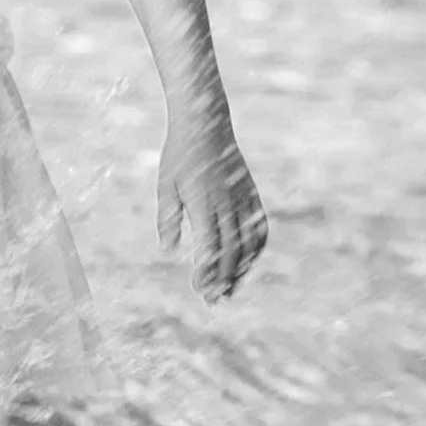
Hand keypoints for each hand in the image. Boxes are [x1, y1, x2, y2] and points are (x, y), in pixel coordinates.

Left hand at [157, 108, 267, 301]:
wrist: (206, 124)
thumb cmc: (180, 156)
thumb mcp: (165, 186)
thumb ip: (167, 219)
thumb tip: (167, 251)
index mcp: (203, 203)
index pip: (209, 247)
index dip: (207, 272)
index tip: (200, 290)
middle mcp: (227, 203)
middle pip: (231, 251)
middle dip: (223, 279)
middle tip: (214, 300)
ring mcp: (243, 199)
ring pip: (249, 243)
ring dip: (241, 269)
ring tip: (230, 289)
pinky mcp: (251, 194)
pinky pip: (260, 227)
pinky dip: (257, 248)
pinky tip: (248, 262)